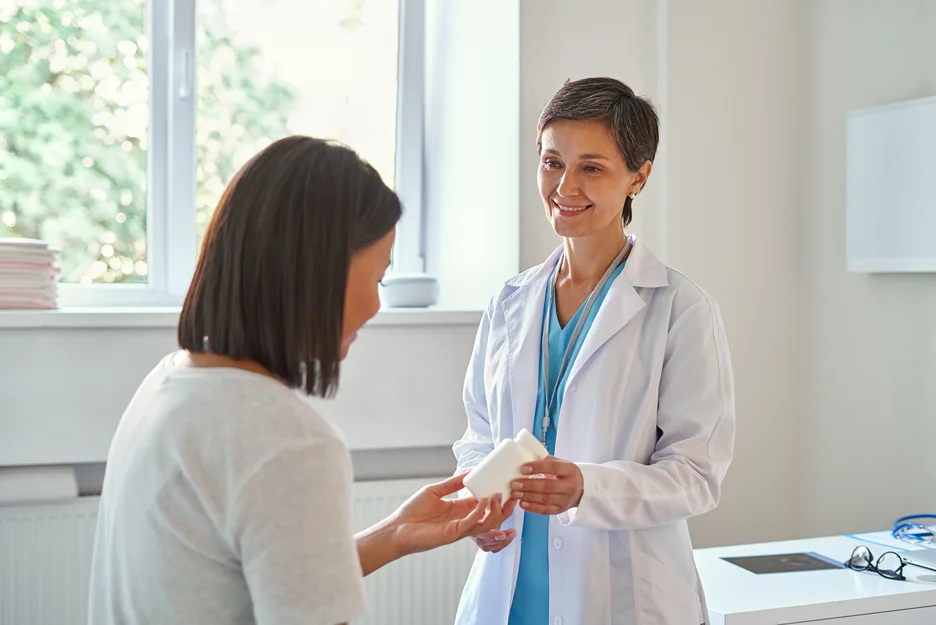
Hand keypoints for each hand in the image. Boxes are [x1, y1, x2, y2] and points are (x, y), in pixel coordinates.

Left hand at [390, 473, 516, 555]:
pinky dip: (479, 512)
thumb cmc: (412, 512)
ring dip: (495, 510)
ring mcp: (460, 528)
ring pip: (487, 523)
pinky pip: (472, 523)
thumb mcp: (435, 491)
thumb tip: (469, 471)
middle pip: (492, 516)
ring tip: (497, 495)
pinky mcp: (453, 533)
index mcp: (460, 510)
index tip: (505, 484)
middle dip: (504, 507)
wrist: (397, 529)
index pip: (484, 503)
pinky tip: (482, 500)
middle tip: (512, 493)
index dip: (496, 495)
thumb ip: (453, 483)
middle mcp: (463, 520)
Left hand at [510, 456, 583, 515]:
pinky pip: (545, 510)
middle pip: (548, 486)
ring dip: (528, 496)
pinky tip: (522, 503)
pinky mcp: (560, 509)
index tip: (523, 468)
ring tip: (515, 493)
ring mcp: (566, 499)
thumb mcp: (561, 463)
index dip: (538, 468)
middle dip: (529, 485)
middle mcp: (570, 486)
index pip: (554, 467)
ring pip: (545, 499)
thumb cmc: (565, 474)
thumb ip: (545, 460)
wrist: (580, 489)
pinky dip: (532, 507)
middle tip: (515, 483)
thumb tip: (525, 457)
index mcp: (570, 470)